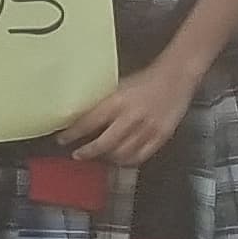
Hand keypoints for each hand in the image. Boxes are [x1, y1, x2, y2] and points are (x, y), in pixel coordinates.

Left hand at [60, 54, 201, 167]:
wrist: (175, 77)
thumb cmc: (145, 80)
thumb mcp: (118, 87)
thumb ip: (104, 103)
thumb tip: (83, 116)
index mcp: (117, 102)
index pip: (88, 123)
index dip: (72, 134)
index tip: (62, 140)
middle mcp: (132, 117)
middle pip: (104, 144)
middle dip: (87, 152)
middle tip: (78, 154)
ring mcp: (148, 129)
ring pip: (122, 154)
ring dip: (107, 158)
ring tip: (99, 157)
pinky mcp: (161, 137)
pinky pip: (141, 156)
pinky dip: (128, 161)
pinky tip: (120, 159)